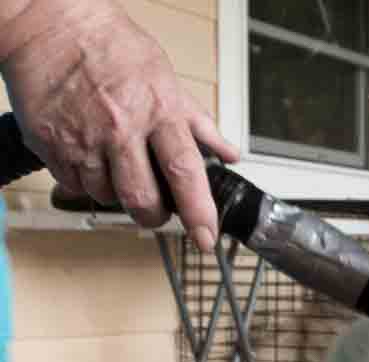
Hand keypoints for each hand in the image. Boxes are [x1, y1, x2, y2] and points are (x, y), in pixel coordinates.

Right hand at [0, 0, 238, 250]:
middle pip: (143, 200)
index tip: (207, 239)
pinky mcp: (49, 143)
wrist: (48, 22)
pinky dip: (84, 180)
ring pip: (106, 197)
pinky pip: (73, 184)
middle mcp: (122, 128)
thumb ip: (197, 122)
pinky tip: (88, 155)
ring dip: (115, 193)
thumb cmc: (110, 45)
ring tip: (115, 165)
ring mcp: (83, 138)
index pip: (186, 173)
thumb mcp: (165, 78)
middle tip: (156, 210)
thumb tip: (228, 153)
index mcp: (159, 111)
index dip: (199, 213)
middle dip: (154, 216)